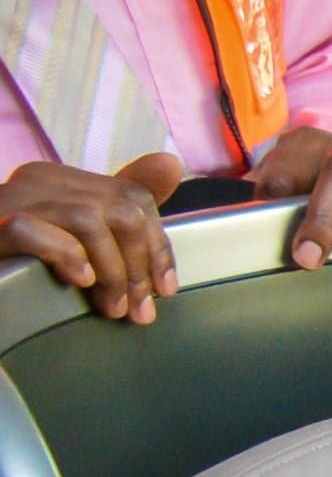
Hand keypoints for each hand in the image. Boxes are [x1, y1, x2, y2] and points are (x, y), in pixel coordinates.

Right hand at [0, 153, 182, 320]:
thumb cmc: (17, 258)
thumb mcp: (75, 236)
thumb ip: (119, 210)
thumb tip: (171, 165)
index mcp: (62, 180)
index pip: (134, 197)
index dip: (159, 245)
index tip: (165, 290)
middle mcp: (40, 180)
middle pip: (120, 211)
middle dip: (140, 266)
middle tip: (140, 311)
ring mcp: (13, 199)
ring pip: (89, 223)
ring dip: (111, 272)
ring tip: (111, 308)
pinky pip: (39, 232)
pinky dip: (68, 258)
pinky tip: (78, 282)